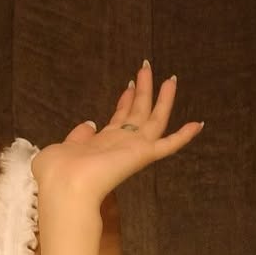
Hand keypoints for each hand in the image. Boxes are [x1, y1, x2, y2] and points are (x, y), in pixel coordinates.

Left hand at [31, 60, 203, 207]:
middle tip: (146, 67)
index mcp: (101, 143)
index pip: (118, 118)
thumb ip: (77, 135)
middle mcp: (120, 144)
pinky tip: (198, 123)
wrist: (65, 187)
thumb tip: (90, 123)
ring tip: (170, 77)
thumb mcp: (63, 146)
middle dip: (143, 89)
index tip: (129, 85)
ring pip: (155, 119)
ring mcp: (133, 148)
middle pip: (137, 112)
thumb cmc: (57, 172)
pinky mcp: (143, 154)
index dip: (124, 101)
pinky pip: (169, 144)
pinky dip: (184, 135)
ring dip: (163, 98)